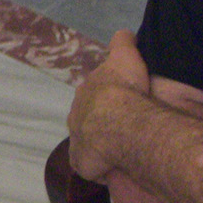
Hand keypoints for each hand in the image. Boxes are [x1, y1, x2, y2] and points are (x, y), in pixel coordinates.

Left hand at [67, 30, 151, 180]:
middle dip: (101, 123)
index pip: (94, 95)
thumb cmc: (123, 88)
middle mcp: (76, 116)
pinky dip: (102, 168)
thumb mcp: (125, 56)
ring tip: (120, 151)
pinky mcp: (82, 164)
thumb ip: (123, 43)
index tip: (121, 102)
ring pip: (89, 143)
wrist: (117, 120)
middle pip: (88, 120)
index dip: (107, 99)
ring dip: (101, 147)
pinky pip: (92, 167)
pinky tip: (116, 168)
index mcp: (85, 93)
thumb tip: (125, 34)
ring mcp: (77, 141)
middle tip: (123, 128)